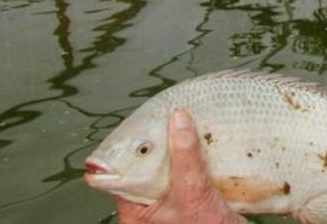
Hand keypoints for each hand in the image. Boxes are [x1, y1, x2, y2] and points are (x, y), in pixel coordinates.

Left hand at [114, 110, 245, 223]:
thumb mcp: (192, 194)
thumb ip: (184, 159)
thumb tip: (178, 120)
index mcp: (135, 212)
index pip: (120, 172)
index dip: (128, 146)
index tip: (143, 121)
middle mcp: (149, 207)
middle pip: (147, 165)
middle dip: (160, 141)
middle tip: (170, 115)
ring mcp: (172, 202)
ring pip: (171, 166)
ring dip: (182, 147)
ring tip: (188, 122)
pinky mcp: (193, 198)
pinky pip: (191, 171)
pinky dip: (198, 156)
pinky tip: (206, 141)